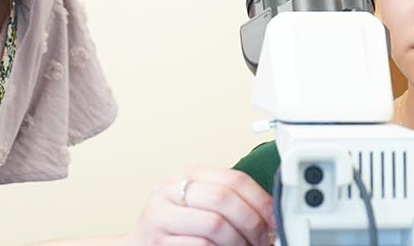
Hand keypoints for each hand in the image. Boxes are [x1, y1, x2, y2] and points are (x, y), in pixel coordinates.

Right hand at [121, 167, 274, 245]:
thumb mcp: (199, 204)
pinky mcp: (159, 241)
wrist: (139, 245)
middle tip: (262, 239)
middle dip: (251, 223)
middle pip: (224, 199)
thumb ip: (228, 201)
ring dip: (238, 242)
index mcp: (188, 175)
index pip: (233, 179)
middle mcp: (171, 190)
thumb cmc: (176, 227)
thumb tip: (270, 214)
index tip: (274, 219)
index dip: (260, 201)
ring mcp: (161, 216)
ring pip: (215, 224)